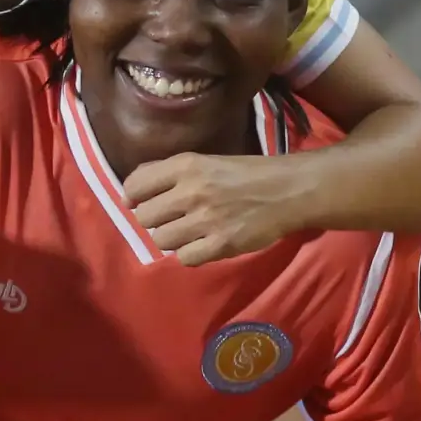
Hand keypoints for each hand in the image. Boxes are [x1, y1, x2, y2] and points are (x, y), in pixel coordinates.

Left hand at [125, 152, 311, 266]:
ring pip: (161, 240)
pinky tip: (204, 244)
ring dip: (172, 239)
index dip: (134, 197)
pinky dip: (191, 254)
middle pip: (144, 217)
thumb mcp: (207, 161)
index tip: (142, 202)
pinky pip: (185, 258)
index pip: (135, 185)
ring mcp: (206, 220)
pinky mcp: (221, 244)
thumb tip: (132, 194)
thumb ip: (171, 173)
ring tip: (189, 233)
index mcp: (186, 165)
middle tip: (173, 219)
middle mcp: (191, 191)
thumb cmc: (248, 174)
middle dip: (154, 220)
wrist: (289, 191)